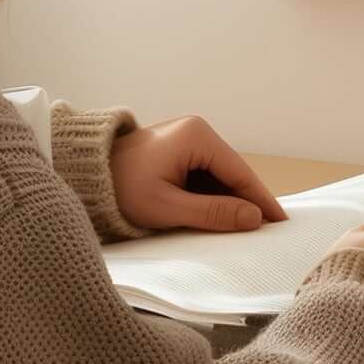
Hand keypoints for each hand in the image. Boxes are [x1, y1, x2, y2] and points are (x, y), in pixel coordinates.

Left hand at [109, 116, 288, 232]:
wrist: (84, 178)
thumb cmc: (121, 190)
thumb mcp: (167, 207)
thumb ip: (212, 213)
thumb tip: (254, 218)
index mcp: (198, 135)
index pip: (239, 172)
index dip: (260, 199)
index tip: (280, 222)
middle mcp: (197, 131)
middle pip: (231, 173)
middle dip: (246, 202)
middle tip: (267, 232)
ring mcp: (187, 141)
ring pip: (218, 177)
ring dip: (228, 202)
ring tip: (247, 230)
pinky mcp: (178, 154)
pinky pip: (204, 178)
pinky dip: (212, 198)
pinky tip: (220, 218)